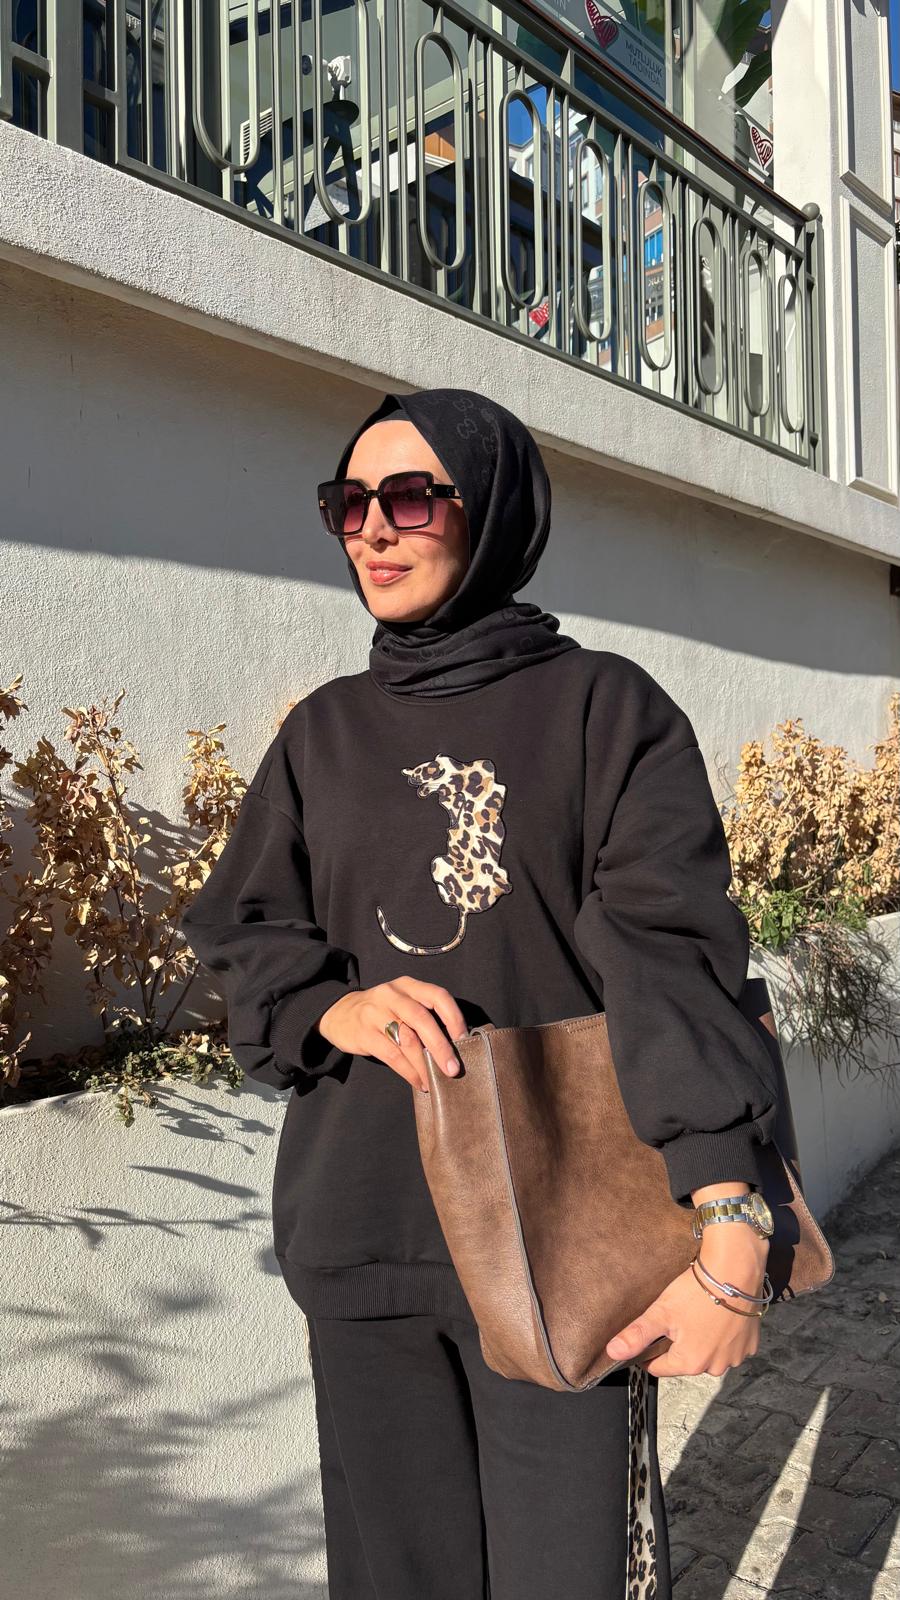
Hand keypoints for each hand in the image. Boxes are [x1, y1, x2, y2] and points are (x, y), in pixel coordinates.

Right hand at [315, 978, 468, 1092]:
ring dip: (425, 1064)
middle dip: (441, 1046)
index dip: (454, 1017)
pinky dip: (409, 1071)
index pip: (437, 995)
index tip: (463, 1039)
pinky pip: (391, 1055)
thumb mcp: (401, 1002)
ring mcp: (375, 1013)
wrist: (339, 1012)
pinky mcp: (364, 1033)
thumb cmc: (381, 1011)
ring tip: (436, 1081)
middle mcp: (392, 995)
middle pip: (422, 1019)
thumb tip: (454, 1047)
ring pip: (407, 1040)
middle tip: (454, 1068)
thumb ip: (424, 1016)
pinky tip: (418, 1081)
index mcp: (408, 986)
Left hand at [605, 1224, 769, 1377]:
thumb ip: (637, 1335)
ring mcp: (735, 1357)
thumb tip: (613, 1352)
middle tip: (678, 1317)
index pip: (659, 1367)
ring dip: (704, 1341)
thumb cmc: (697, 1290)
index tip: (651, 1333)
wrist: (735, 1269)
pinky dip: (724, 1336)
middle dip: (680, 1344)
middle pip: (686, 1361)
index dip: (650, 1352)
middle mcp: (714, 1367)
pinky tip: (719, 1316)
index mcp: (689, 1363)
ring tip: (699, 1315)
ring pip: (710, 1354)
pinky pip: (731, 1346)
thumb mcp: (661, 1312)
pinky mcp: (750, 1345)